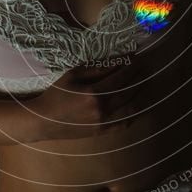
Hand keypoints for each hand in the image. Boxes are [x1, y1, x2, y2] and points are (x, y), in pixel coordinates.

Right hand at [29, 40, 179, 140]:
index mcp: (94, 93)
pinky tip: (140, 104)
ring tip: (147, 84)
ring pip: (131, 109)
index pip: (120, 78)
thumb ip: (97, 69)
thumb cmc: (56, 94)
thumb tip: (118, 62)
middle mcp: (102, 110)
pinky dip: (135, 113)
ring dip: (142, 95)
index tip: (138, 58)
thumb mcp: (73, 75)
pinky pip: (125, 123)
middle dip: (139, 78)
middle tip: (146, 68)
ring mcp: (104, 123)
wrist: (44, 121)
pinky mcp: (103, 132)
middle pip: (129, 92)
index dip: (131, 67)